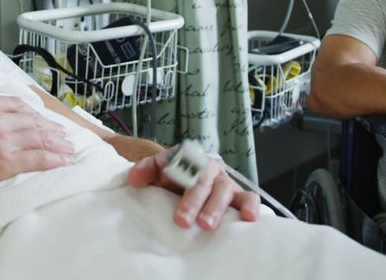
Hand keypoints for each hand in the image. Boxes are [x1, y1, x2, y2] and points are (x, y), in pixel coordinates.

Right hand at [0, 95, 74, 199]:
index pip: (17, 105)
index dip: (33, 113)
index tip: (40, 119)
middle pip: (33, 121)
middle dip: (50, 128)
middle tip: (62, 135)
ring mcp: (2, 139)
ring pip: (40, 138)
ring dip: (58, 144)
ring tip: (69, 149)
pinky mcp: (3, 162)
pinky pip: (37, 159)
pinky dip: (54, 160)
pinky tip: (64, 161)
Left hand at [126, 149, 260, 229]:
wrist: (185, 178)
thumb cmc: (172, 176)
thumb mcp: (156, 169)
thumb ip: (145, 170)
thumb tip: (134, 179)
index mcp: (189, 160)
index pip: (181, 164)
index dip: (174, 177)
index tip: (168, 195)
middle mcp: (209, 170)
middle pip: (203, 182)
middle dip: (193, 201)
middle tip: (182, 221)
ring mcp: (225, 183)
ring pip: (225, 191)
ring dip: (216, 208)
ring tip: (207, 225)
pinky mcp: (238, 197)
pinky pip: (248, 199)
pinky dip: (251, 207)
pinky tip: (249, 219)